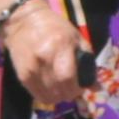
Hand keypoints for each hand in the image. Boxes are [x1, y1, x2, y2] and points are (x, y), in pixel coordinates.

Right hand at [0, 0, 86, 114]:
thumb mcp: (75, 38)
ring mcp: (31, 68)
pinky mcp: (22, 75)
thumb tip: (96, 87)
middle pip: (59, 90)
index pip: (68, 78)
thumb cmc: (54, 27)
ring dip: (58, 97)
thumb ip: (87, 61)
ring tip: (61, 89)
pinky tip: (50, 88)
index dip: (77, 88)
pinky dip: (46, 96)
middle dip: (69, 94)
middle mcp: (44, 59)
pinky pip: (37, 95)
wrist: (23, 21)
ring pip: (48, 97)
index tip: (80, 87)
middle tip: (72, 89)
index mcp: (60, 46)